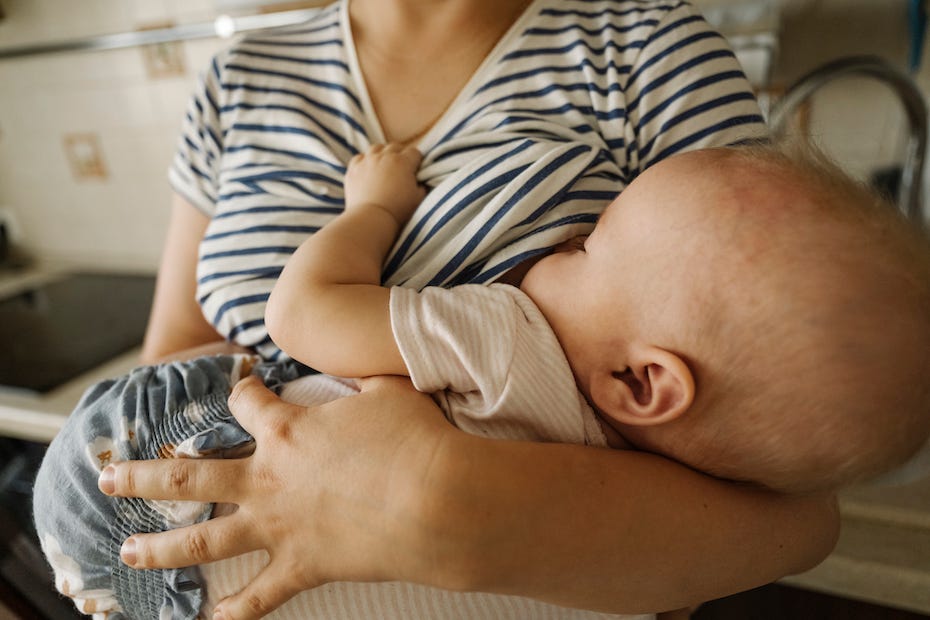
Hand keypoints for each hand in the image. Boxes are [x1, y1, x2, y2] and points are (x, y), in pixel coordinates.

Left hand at [98, 375, 452, 619]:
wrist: (435, 500)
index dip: (241, 389)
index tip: (240, 383)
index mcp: (288, 430)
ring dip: (159, 546)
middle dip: (143, 474)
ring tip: (127, 549)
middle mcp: (268, 478)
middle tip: (110, 476)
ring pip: (202, 539)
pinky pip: (259, 598)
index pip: (245, 403)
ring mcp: (279, 526)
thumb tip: (360, 367)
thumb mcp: (389, 391)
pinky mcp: (302, 566)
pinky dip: (234, 613)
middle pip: (189, 475)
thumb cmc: (415, 440)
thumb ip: (363, 377)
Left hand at [344, 143, 425, 224]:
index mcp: (403, 162)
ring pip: (377, 148)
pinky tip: (368, 169)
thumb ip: (422, 186)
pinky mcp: (354, 169)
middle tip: (401, 167)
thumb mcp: (418, 199)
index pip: (414, 152)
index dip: (417, 160)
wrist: (371, 218)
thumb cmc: (397, 210)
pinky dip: (365, 161)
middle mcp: (385, 156)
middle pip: (395, 147)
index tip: (416, 169)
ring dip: (382, 154)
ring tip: (384, 165)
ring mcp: (367, 161)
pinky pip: (360, 157)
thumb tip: (420, 182)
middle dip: (400, 154)